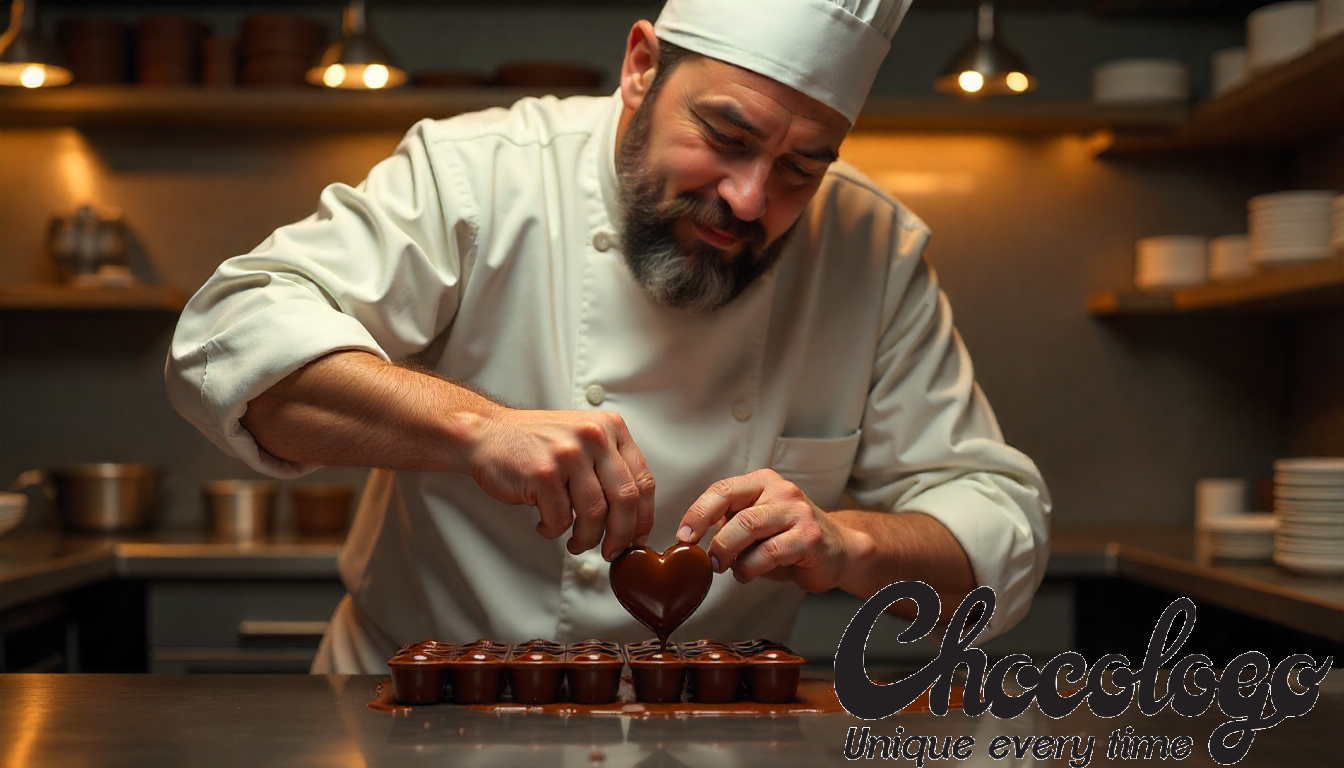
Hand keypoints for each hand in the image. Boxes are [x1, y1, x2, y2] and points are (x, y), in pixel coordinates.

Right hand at [468, 407, 655, 560]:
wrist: (488, 434)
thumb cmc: (535, 442)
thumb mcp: (583, 439)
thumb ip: (610, 465)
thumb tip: (634, 517)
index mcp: (610, 427)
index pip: (643, 479)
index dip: (644, 517)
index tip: (638, 537)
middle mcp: (593, 436)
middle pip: (626, 499)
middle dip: (622, 535)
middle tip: (613, 551)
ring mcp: (568, 454)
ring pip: (595, 514)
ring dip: (587, 539)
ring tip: (576, 543)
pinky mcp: (543, 474)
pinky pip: (561, 519)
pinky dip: (554, 531)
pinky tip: (545, 525)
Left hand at [676, 469, 854, 592]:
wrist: (839, 550)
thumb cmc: (791, 538)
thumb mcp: (757, 524)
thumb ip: (730, 524)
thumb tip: (692, 541)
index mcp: (762, 482)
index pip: (722, 490)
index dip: (698, 513)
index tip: (684, 536)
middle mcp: (781, 491)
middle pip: (736, 512)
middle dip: (716, 541)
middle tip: (709, 561)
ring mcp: (797, 512)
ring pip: (750, 528)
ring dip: (730, 553)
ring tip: (726, 568)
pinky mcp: (809, 537)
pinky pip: (770, 553)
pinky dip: (751, 568)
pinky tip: (748, 574)